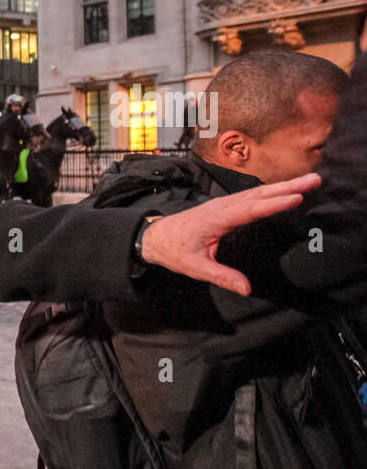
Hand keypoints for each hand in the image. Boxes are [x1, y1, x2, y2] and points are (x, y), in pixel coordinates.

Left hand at [138, 172, 321, 294]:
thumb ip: (221, 276)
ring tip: (309, 180)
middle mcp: (221, 206)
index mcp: (215, 219)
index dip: (273, 204)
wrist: (154, 237)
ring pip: (257, 192)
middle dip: (288, 186)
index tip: (296, 197)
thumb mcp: (195, 268)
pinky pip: (251, 195)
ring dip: (284, 185)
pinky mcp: (225, 205)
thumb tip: (245, 288)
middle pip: (259, 194)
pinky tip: (286, 188)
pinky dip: (271, 190)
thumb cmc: (173, 251)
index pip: (249, 209)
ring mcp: (223, 203)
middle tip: (315, 180)